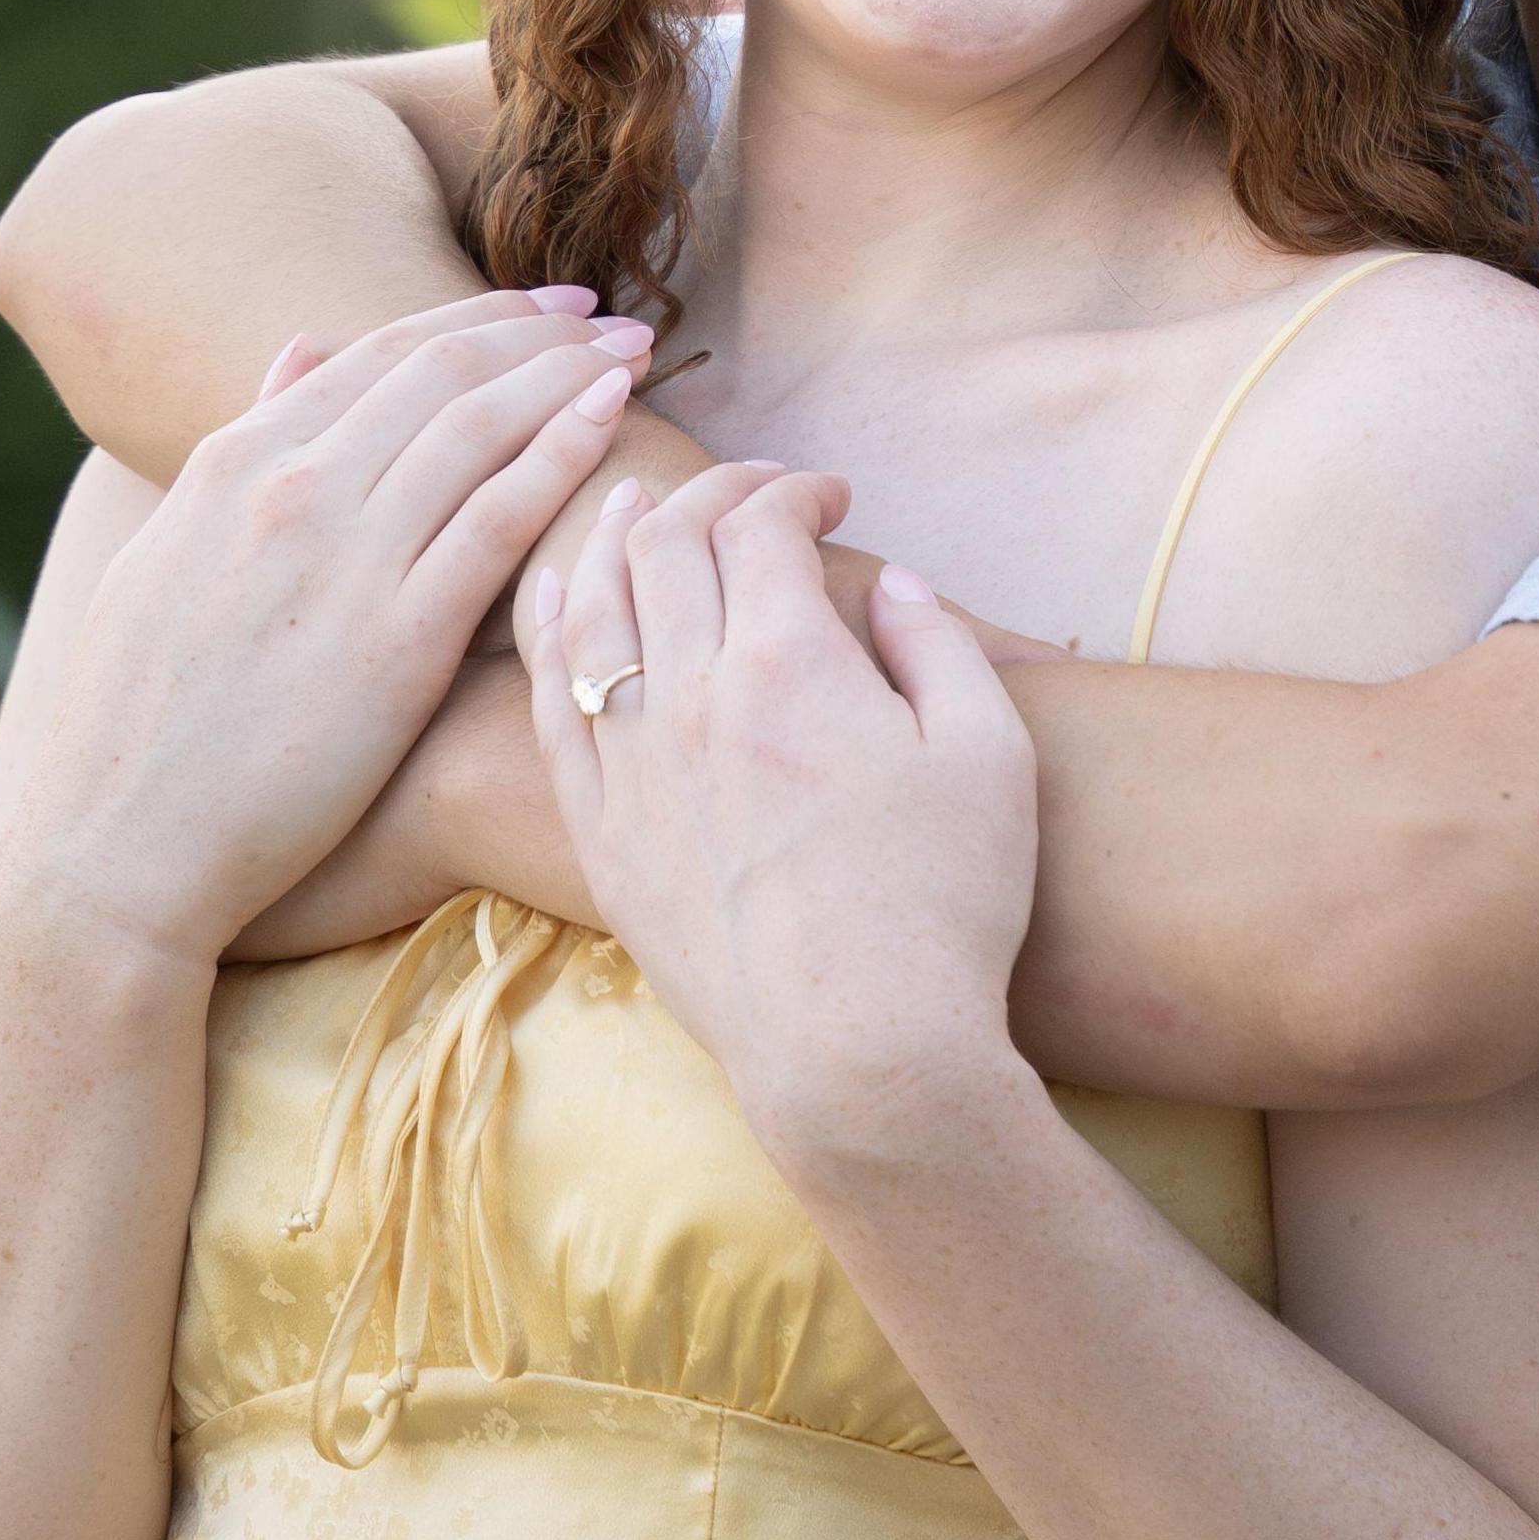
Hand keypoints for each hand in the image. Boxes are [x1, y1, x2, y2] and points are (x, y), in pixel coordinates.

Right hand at [0, 298, 649, 968]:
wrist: (119, 842)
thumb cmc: (140, 718)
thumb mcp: (168, 556)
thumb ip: (245, 448)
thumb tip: (299, 348)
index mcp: (233, 463)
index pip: (378, 352)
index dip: (478, 317)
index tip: (547, 307)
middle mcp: (290, 489)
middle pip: (442, 372)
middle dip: (539, 332)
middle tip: (613, 317)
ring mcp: (344, 559)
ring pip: (481, 428)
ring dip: (568, 376)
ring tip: (635, 354)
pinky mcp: (397, 641)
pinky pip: (499, 520)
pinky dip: (565, 454)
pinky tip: (614, 421)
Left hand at [519, 464, 1041, 1184]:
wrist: (856, 1050)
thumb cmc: (944, 905)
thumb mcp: (989, 755)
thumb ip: (939, 647)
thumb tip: (893, 584)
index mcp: (791, 662)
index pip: (761, 522)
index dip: (795, 489)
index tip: (833, 497)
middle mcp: (693, 696)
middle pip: (669, 545)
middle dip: (713, 494)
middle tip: (755, 497)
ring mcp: (633, 764)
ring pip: (595, 608)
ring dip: (617, 538)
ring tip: (636, 506)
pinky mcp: (601, 832)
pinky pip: (549, 702)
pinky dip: (551, 629)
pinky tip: (560, 598)